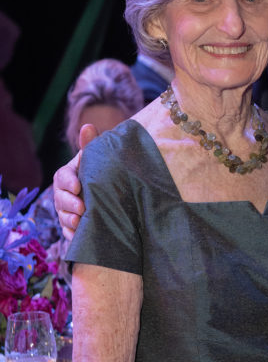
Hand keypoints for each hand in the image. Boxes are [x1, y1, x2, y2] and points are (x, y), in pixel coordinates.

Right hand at [53, 124, 97, 240]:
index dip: (68, 182)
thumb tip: (88, 126)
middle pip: (60, 199)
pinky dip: (73, 234)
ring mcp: (66, 211)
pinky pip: (69, 232)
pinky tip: (79, 235)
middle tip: (82, 208)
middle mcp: (63, 193)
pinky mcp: (73, 226)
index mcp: (68, 175)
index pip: (62, 177)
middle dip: (69, 204)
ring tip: (80, 222)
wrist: (113, 192)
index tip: (78, 186)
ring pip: (63, 216)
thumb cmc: (101, 171)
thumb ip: (91, 145)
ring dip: (70, 220)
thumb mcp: (97, 158)